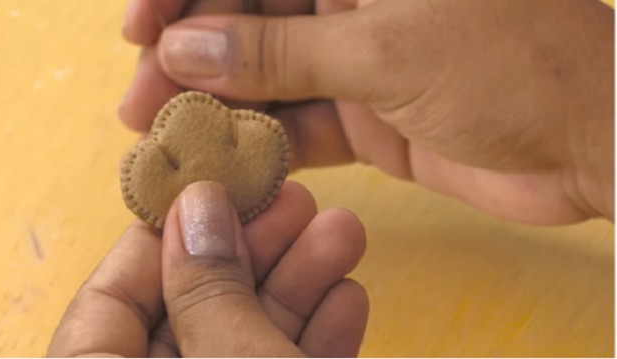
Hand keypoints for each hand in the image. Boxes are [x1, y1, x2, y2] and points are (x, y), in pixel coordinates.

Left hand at [47, 181, 367, 356]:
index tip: (213, 188)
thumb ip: (209, 292)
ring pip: (251, 336)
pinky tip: (347, 295)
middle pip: (195, 309)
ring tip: (341, 231)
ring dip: (301, 285)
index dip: (163, 238)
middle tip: (294, 199)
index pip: (110, 301)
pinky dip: (319, 336)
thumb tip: (198, 207)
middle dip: (255, 250)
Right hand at [119, 0, 613, 224]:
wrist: (584, 145)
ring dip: (218, 105)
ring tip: (166, 134)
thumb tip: (187, 48)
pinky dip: (265, 144)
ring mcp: (358, 60)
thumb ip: (282, 54)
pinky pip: (301, 125)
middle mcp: (353, 3)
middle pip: (249, 18)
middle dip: (191, 55)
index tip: (142, 24)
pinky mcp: (368, 115)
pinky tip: (228, 162)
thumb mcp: (385, 50)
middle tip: (143, 97)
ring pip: (268, 76)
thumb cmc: (512, 66)